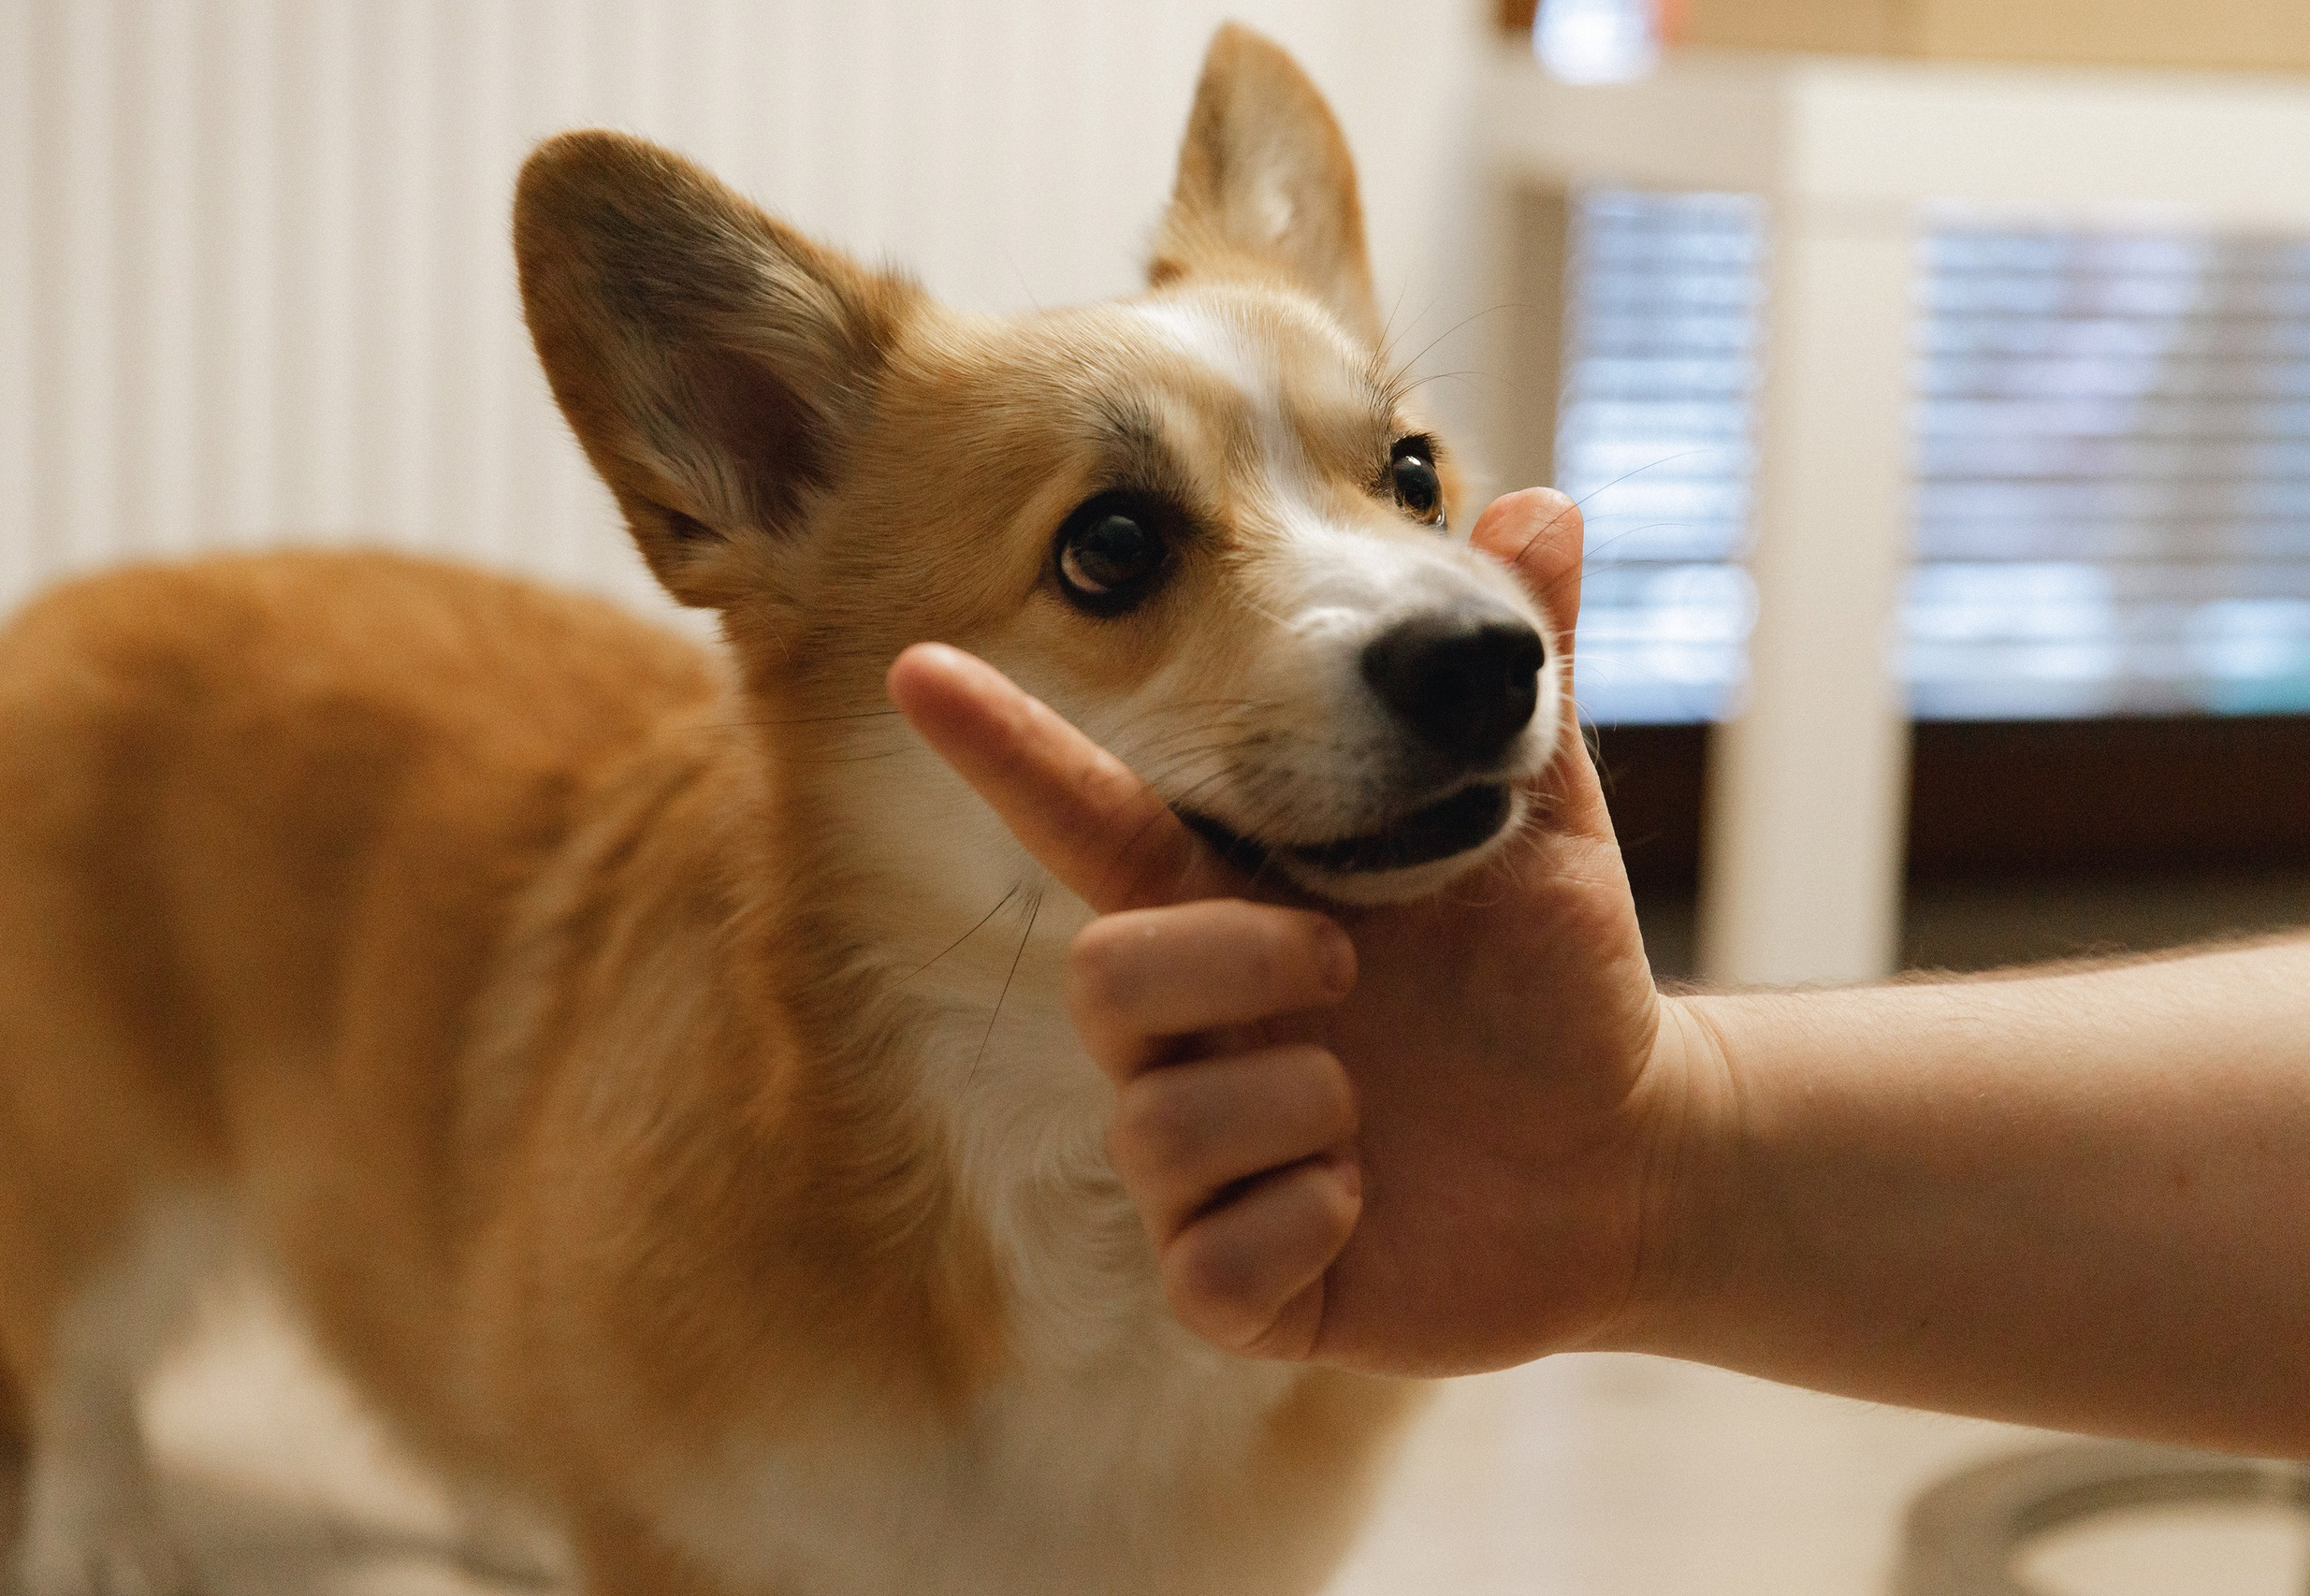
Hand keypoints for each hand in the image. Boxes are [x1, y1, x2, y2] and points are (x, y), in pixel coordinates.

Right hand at [889, 490, 1712, 1376]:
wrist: (1630, 1149)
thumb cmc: (1553, 977)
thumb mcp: (1543, 820)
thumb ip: (1519, 673)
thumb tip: (1543, 498)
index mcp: (1230, 905)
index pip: (1086, 821)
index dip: (1006, 750)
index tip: (922, 667)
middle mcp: (1193, 1026)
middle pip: (1101, 978)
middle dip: (1223, 961)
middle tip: (1347, 968)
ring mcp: (1207, 1154)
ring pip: (1154, 1125)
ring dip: (1292, 1100)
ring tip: (1375, 1102)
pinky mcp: (1245, 1279)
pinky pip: (1210, 1268)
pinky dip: (1303, 1224)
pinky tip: (1370, 1202)